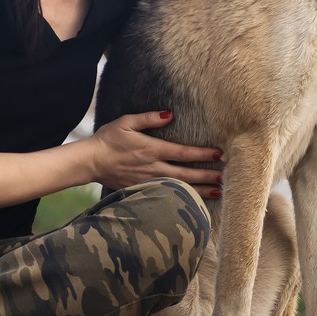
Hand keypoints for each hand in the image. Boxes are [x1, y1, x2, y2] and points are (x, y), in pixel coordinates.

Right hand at [92, 111, 222, 197]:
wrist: (90, 161)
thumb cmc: (108, 139)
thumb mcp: (127, 122)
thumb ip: (149, 118)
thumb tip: (170, 114)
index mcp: (151, 149)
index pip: (183, 153)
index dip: (202, 154)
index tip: (219, 155)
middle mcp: (153, 167)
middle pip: (186, 174)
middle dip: (208, 176)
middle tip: (226, 178)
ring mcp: (148, 182)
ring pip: (179, 188)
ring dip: (200, 191)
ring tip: (218, 192)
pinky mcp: (141, 190)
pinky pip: (166, 195)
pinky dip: (181, 198)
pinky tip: (194, 201)